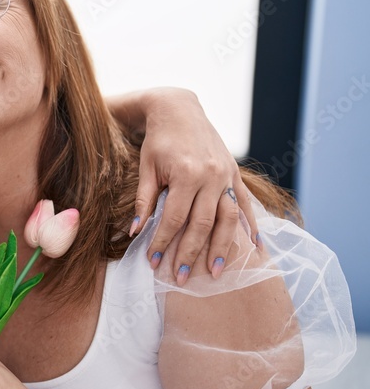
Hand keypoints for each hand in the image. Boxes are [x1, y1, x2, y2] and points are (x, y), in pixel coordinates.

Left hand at [133, 88, 257, 283]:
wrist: (179, 110)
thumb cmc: (158, 141)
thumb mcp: (146, 168)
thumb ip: (144, 200)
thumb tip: (135, 232)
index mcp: (185, 174)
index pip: (174, 218)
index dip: (163, 242)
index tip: (155, 262)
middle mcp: (210, 176)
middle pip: (203, 224)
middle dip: (191, 253)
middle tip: (181, 278)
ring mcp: (227, 175)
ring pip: (228, 218)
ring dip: (223, 248)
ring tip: (216, 272)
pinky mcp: (235, 174)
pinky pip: (246, 204)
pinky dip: (251, 226)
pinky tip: (254, 248)